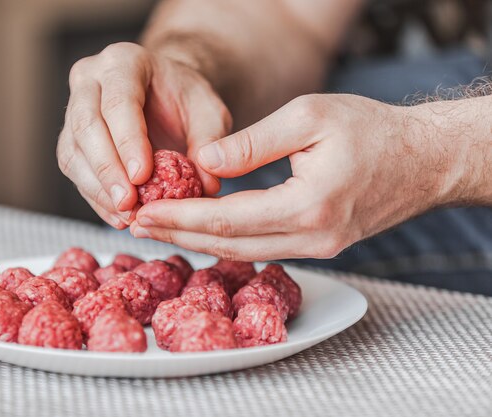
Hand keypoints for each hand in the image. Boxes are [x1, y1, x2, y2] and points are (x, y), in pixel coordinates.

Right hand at [57, 42, 231, 228]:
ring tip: (126, 216)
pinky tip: (117, 216)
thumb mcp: (210, 113)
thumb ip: (210, 143)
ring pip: (73, 152)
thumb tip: (208, 184)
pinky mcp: (71, 139)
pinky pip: (74, 170)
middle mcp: (90, 80)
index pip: (119, 102)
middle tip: (129, 203)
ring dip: (98, 189)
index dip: (128, 142)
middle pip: (86, 126)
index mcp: (124, 62)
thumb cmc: (186, 100)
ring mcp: (74, 109)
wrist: (167, 94)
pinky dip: (95, 197)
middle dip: (108, 170)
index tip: (142, 177)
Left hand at [130, 94, 455, 259]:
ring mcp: (317, 248)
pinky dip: (227, 241)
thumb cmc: (372, 130)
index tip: (143, 212)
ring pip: (243, 253)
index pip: (227, 219)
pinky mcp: (319, 245)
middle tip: (136, 227)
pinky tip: (202, 231)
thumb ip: (253, 143)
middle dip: (179, 235)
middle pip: (228, 245)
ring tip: (160, 229)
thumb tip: (203, 160)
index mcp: (308, 205)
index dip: (180, 217)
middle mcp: (312, 238)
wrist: (425, 160)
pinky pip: (262, 248)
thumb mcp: (310, 117)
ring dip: (198, 241)